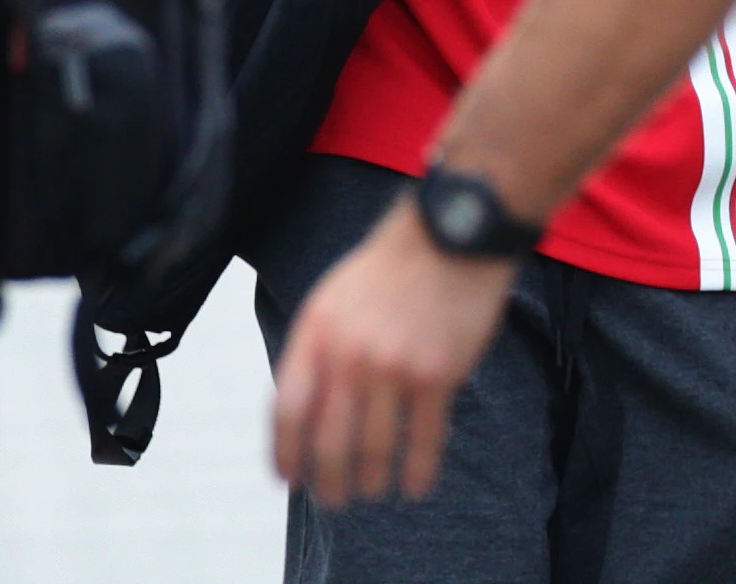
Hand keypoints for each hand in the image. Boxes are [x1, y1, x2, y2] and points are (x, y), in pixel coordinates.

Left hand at [270, 199, 519, 506]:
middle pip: (329, 441)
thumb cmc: (388, 267)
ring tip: (373, 493)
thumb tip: (302, 410)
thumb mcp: (330, 300)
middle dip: (328, 482)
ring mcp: (394, 368)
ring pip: (375, 448)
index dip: (285, 453)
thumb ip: (313, 351)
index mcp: (316, 336)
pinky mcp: (439, 375)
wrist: (450, 236)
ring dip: (371, 481)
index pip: (287, 411)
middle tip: (334, 500)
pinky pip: (425, 438)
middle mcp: (350, 357)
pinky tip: (415, 487)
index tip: (289, 479)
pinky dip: (418, 470)